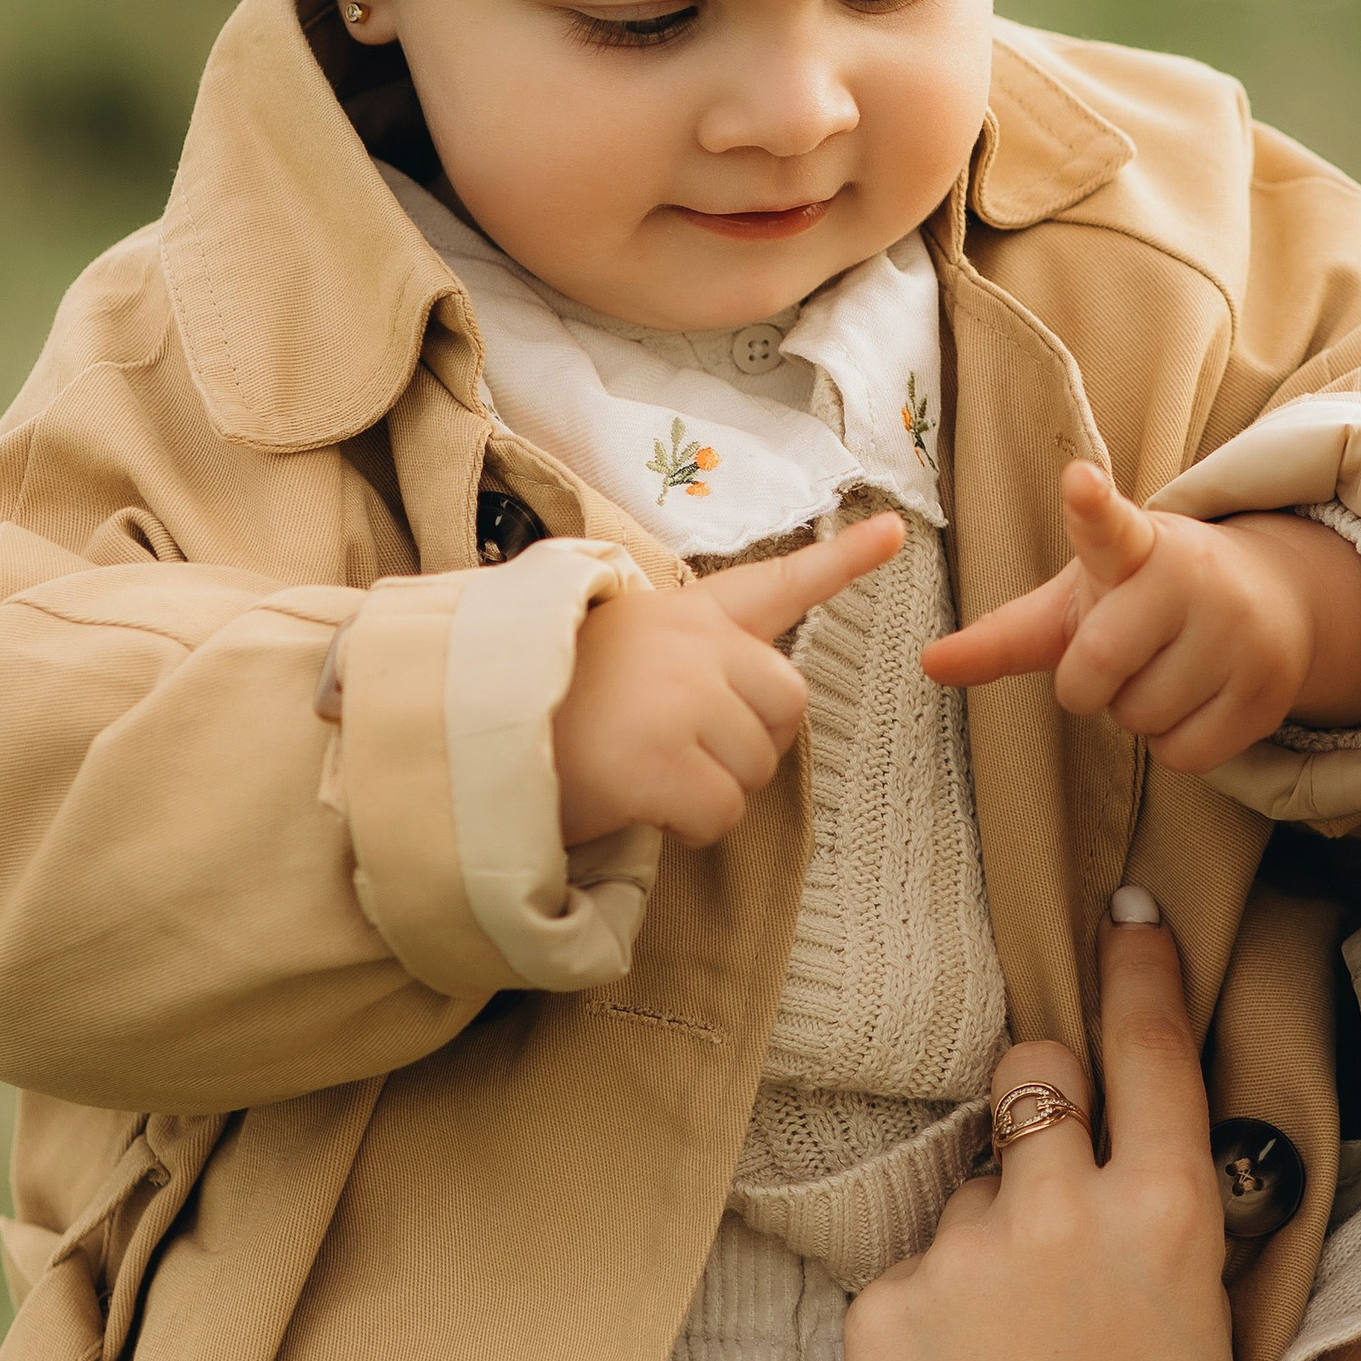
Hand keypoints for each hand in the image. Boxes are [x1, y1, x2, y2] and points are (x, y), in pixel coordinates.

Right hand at [553, 512, 902, 845]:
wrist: (465, 732)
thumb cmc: (545, 703)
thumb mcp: (618, 652)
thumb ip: (688, 661)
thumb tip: (745, 715)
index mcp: (682, 615)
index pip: (776, 584)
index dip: (840, 561)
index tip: (895, 533)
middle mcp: (692, 646)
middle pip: (786, 708)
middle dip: (750, 746)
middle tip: (679, 752)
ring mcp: (679, 700)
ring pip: (754, 771)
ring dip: (710, 791)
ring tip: (641, 769)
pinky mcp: (662, 759)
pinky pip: (721, 814)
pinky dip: (687, 827)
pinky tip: (638, 801)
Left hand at [843, 903, 1241, 1360]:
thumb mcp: (1201, 1331)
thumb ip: (1151, 1224)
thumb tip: (1098, 1151)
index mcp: (1168, 1219)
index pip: (1147, 1048)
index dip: (1136, 969)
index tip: (1122, 911)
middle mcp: (1063, 1215)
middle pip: (1029, 1079)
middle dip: (1034, 1107)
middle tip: (1046, 1189)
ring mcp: (964, 1262)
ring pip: (964, 1196)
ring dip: (983, 1248)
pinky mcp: (882, 1317)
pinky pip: (906, 1278)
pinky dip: (928, 1327)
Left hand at [923, 465, 1360, 771]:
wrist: (1272, 599)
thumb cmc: (1150, 600)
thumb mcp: (1082, 599)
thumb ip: (1007, 633)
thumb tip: (927, 663)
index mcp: (1137, 546)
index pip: (1108, 527)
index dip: (1091, 507)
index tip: (1078, 480)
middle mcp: (1192, 578)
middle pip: (1096, 673)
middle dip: (1091, 684)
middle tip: (1120, 655)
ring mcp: (1239, 632)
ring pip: (1142, 720)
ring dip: (1138, 713)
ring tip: (1168, 668)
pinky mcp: (1269, 688)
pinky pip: (1184, 754)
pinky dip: (1177, 743)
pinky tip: (1197, 699)